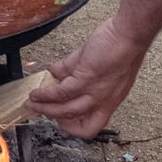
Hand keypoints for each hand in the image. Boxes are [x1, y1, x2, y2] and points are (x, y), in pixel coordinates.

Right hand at [29, 14, 149, 138]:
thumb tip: (56, 73)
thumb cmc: (120, 46)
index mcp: (109, 101)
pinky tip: (37, 90)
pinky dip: (46, 93)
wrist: (129, 35)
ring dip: (45, 107)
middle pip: (74, 121)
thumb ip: (76, 71)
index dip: (72, 126)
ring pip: (64, 110)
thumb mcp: (100, 67)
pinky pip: (61, 92)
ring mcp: (94, 93)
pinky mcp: (86, 79)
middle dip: (52, 117)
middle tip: (38, 110)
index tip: (59, 118)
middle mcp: (102, 102)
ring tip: (32, 101)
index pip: (91, 127)